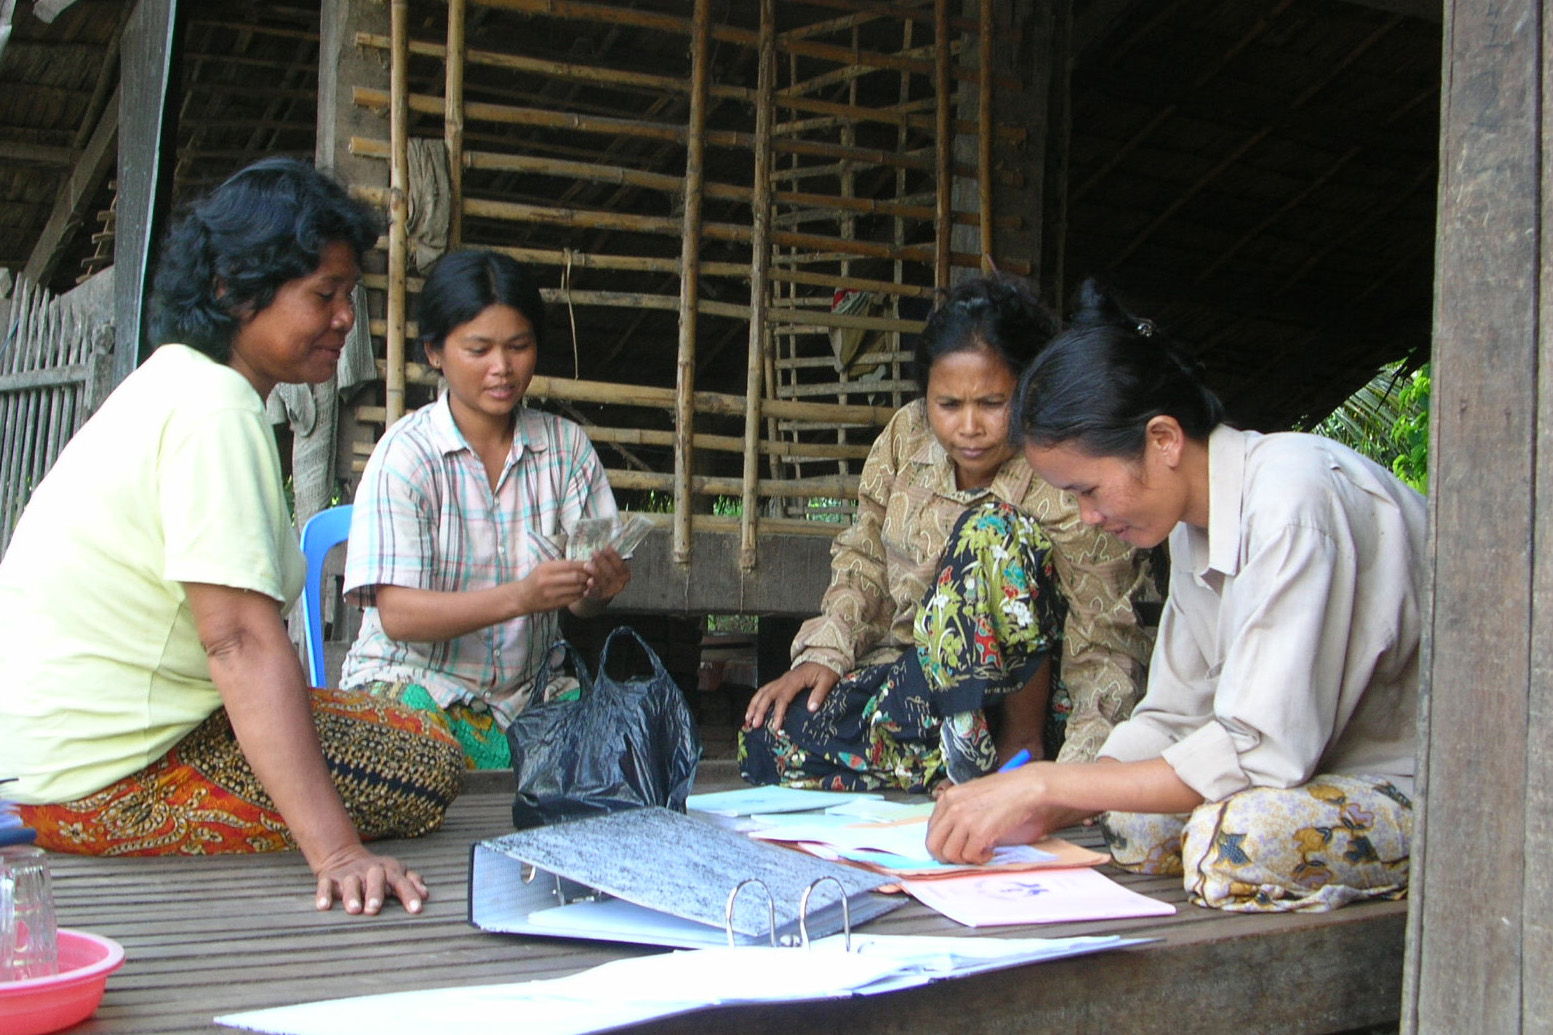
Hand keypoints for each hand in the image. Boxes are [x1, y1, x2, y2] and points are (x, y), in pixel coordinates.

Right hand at [312, 843, 428, 915]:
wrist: (344, 857)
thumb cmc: (378, 873)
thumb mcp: (396, 872)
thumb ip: (412, 882)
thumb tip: (425, 895)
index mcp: (388, 870)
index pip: (401, 881)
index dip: (409, 894)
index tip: (416, 910)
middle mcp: (369, 870)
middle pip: (375, 879)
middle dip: (375, 893)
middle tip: (375, 909)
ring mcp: (348, 874)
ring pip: (350, 883)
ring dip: (351, 896)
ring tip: (354, 910)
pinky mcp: (329, 878)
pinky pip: (325, 885)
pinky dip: (323, 895)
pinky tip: (324, 907)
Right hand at [516, 558, 589, 612]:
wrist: (521, 598)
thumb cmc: (535, 579)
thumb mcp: (543, 567)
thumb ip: (561, 566)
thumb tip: (583, 564)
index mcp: (545, 568)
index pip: (569, 565)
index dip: (583, 565)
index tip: (591, 564)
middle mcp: (548, 581)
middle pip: (575, 577)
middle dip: (587, 575)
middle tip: (594, 574)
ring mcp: (551, 594)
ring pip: (577, 589)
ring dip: (586, 586)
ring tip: (590, 582)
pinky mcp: (555, 605)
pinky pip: (574, 599)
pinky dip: (581, 594)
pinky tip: (583, 591)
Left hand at [581, 547, 630, 600]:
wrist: (599, 592)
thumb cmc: (604, 573)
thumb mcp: (609, 564)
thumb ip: (609, 557)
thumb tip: (603, 540)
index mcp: (624, 573)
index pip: (621, 564)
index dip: (614, 556)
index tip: (606, 548)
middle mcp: (620, 583)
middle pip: (612, 573)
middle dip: (603, 562)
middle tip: (594, 553)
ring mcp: (610, 591)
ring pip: (604, 582)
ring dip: (596, 573)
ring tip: (587, 566)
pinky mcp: (599, 597)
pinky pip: (596, 592)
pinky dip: (592, 587)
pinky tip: (588, 582)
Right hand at [743, 661, 840, 732]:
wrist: (822, 658)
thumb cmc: (825, 670)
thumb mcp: (827, 680)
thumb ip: (820, 694)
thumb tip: (811, 709)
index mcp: (795, 680)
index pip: (783, 697)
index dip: (778, 712)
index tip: (776, 726)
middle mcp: (784, 680)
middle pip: (767, 694)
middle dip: (759, 710)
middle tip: (755, 725)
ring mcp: (780, 680)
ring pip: (762, 691)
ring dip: (754, 705)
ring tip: (748, 719)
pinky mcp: (779, 682)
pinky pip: (764, 690)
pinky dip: (756, 700)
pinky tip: (752, 709)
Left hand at [926, 763, 1092, 863]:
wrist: (1025, 787)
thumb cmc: (1003, 790)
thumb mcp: (971, 793)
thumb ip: (957, 809)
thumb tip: (950, 833)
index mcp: (947, 798)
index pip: (931, 830)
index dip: (942, 843)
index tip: (956, 847)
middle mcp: (952, 808)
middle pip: (933, 845)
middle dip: (946, 857)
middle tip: (963, 856)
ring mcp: (965, 820)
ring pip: (950, 854)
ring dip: (965, 859)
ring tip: (980, 852)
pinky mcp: (980, 831)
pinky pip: (970, 857)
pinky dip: (980, 859)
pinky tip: (991, 851)